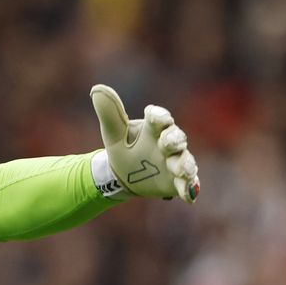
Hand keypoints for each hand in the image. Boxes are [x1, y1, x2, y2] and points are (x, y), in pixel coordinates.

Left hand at [90, 84, 199, 202]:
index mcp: (154, 127)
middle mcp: (169, 142)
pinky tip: (189, 195)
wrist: (122, 175)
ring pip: (186, 161)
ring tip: (182, 170)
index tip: (156, 117)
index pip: (160, 118)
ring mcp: (176, 161)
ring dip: (186, 165)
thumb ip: (109, 113)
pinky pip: (188, 184)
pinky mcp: (179, 180)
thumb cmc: (121, 148)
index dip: (160, 116)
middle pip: (177, 138)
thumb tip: (96, 89)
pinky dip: (189, 188)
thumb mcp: (114, 133)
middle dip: (174, 140)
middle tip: (166, 143)